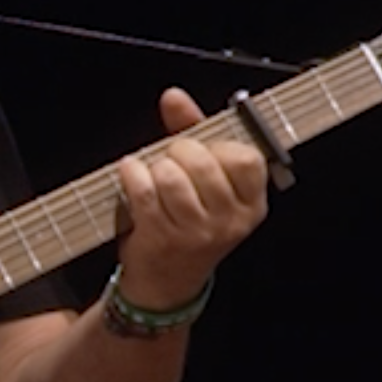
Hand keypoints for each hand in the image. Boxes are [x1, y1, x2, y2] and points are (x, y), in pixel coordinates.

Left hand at [111, 88, 269, 308]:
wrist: (165, 285)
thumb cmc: (186, 227)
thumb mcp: (204, 185)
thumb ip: (192, 133)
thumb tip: (174, 97)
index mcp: (251, 205)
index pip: (245, 157)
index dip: (218, 146)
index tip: (204, 151)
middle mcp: (229, 221)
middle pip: (203, 161)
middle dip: (179, 151)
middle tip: (171, 161)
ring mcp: (196, 232)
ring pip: (171, 174)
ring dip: (155, 167)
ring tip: (154, 176)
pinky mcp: (162, 237)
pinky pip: (143, 190)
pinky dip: (131, 175)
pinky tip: (131, 175)